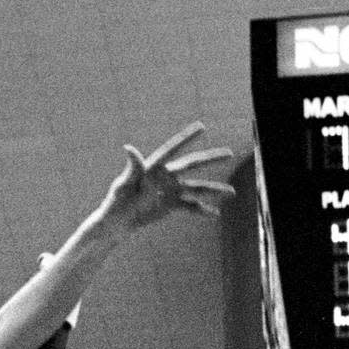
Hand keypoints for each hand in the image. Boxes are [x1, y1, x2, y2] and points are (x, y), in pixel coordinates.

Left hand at [105, 122, 234, 229]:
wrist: (117, 222)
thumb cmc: (116, 201)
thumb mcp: (123, 185)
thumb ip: (132, 168)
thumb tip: (129, 147)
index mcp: (154, 167)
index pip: (173, 149)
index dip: (187, 138)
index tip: (202, 127)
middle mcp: (166, 176)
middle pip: (192, 165)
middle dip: (211, 159)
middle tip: (230, 153)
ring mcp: (171, 190)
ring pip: (196, 187)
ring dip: (214, 189)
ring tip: (232, 192)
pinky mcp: (171, 205)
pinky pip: (190, 207)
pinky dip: (202, 210)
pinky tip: (216, 213)